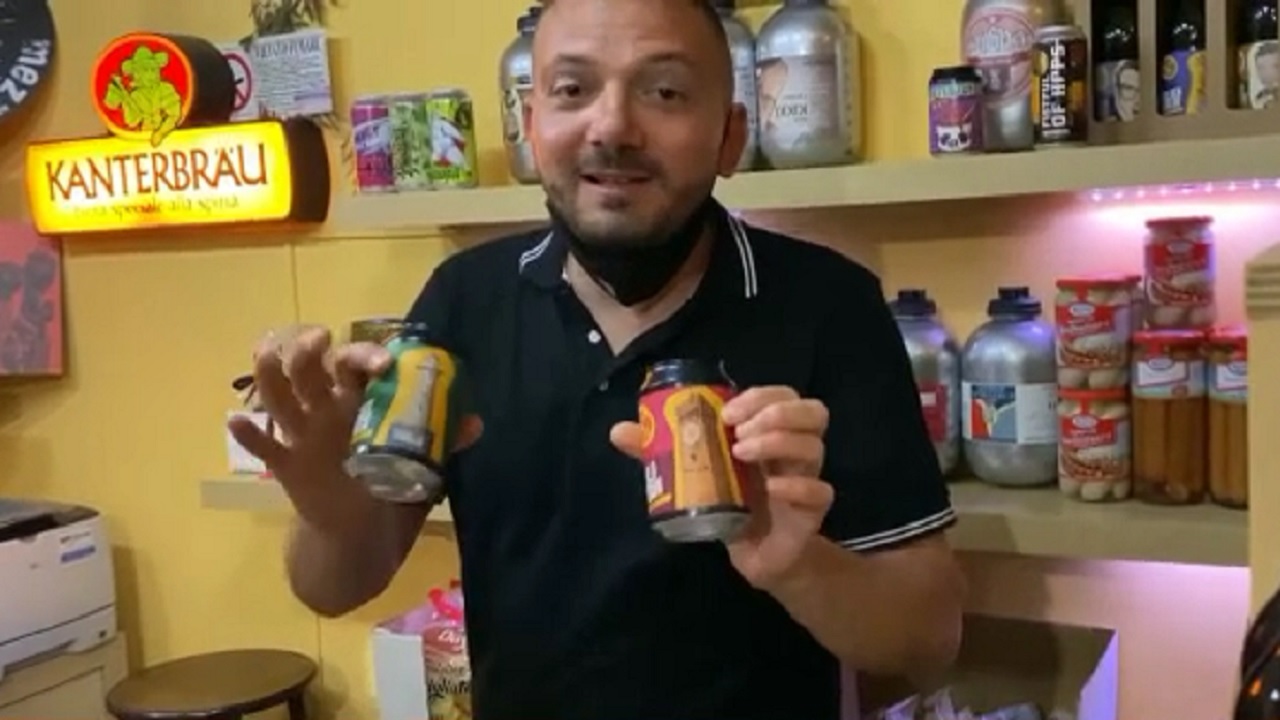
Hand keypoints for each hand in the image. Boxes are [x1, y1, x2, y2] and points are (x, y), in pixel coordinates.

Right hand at [227, 325, 482, 521]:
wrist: (360, 532)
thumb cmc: (390, 485)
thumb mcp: (421, 462)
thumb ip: (443, 441)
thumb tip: (475, 423)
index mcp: (359, 402)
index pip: (355, 364)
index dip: (364, 355)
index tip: (381, 362)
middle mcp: (327, 410)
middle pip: (310, 368)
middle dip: (310, 350)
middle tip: (318, 341)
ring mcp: (303, 435)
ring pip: (278, 395)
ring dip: (270, 372)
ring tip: (268, 354)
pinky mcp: (286, 465)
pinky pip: (262, 446)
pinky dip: (248, 433)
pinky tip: (236, 420)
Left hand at [611, 386, 832, 590]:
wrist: (755, 554)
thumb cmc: (729, 502)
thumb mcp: (692, 474)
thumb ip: (658, 452)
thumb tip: (618, 430)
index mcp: (768, 432)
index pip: (781, 396)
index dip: (760, 395)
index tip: (727, 411)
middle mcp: (793, 449)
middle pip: (811, 411)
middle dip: (776, 412)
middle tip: (739, 429)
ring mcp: (806, 477)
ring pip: (814, 445)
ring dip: (779, 441)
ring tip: (743, 453)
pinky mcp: (812, 511)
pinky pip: (819, 491)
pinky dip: (797, 485)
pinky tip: (772, 488)